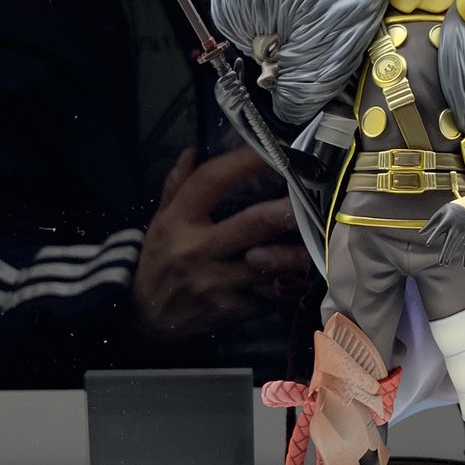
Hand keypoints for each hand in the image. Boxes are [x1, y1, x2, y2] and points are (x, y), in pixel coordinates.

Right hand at [132, 146, 308, 337]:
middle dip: (285, 210)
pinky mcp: (230, 310)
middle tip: (312, 197)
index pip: (212, 181)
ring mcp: (215, 282)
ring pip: (267, 264)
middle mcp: (197, 249)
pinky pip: (266, 296)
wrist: (146, 316)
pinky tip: (300, 276)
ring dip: (295, 254)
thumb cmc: (159, 260)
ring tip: (318, 242)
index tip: (274, 148)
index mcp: (178, 220)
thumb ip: (177, 186)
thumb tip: (193, 151)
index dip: (244, 161)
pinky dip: (285, 286)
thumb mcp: (160, 221)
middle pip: (251, 224)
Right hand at [214, 59, 249, 126]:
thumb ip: (237, 71)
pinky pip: (243, 100)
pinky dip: (246, 98)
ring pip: (239, 92)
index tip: (234, 75)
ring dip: (243, 91)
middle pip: (233, 85)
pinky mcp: (233, 111)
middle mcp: (219, 97)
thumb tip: (239, 58)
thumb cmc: (234, 96)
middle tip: (240, 86)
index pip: (222, 80)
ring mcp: (226, 105)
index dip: (230, 76)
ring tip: (243, 92)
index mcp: (217, 89)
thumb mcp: (234, 84)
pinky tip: (245, 98)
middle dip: (239, 84)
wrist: (234, 116)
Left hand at [422, 200, 464, 266]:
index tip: (428, 243)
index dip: (433, 236)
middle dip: (445, 252)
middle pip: (449, 241)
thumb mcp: (441, 212)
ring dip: (451, 254)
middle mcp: (456, 227)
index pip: (439, 230)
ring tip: (446, 263)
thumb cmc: (454, 209)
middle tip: (440, 262)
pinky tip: (463, 265)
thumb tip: (420, 233)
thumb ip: (430, 223)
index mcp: (448, 220)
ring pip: (457, 245)